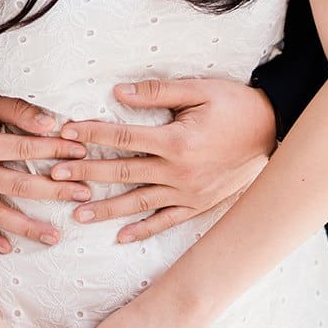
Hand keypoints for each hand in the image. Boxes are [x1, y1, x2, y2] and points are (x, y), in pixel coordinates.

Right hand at [0, 74, 90, 251]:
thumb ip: (18, 110)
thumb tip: (51, 124)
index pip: (25, 150)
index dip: (56, 151)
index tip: (81, 152)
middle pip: (18, 186)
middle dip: (55, 191)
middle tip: (83, 194)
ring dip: (26, 227)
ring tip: (54, 236)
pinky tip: (7, 247)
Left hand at [49, 76, 276, 242]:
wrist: (273, 129)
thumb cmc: (235, 105)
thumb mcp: (199, 89)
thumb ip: (158, 93)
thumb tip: (119, 93)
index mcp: (176, 141)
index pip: (123, 138)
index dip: (92, 134)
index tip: (66, 133)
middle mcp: (178, 172)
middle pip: (123, 173)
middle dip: (86, 173)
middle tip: (54, 174)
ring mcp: (188, 193)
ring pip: (139, 202)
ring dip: (106, 209)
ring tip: (77, 213)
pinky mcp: (198, 204)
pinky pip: (166, 221)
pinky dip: (144, 230)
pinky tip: (121, 237)